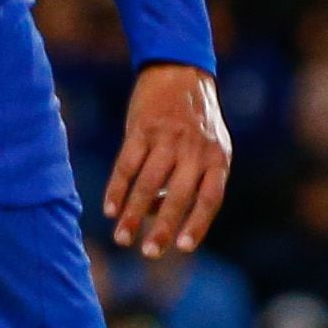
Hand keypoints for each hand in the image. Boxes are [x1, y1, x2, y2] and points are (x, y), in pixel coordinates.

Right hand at [104, 62, 230, 257]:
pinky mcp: (141, 130)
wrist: (180, 74)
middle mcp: (195, 150)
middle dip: (163, 228)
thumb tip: (157, 213)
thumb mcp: (208, 148)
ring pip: (148, 184)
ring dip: (133, 214)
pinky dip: (117, 189)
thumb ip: (190, 180)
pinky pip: (126, 165)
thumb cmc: (195, 121)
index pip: (209, 199)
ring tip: (122, 237)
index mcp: (217, 158)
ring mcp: (167, 139)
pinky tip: (110, 209)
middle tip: (148, 253)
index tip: (182, 249)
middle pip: (178, 196)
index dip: (196, 225)